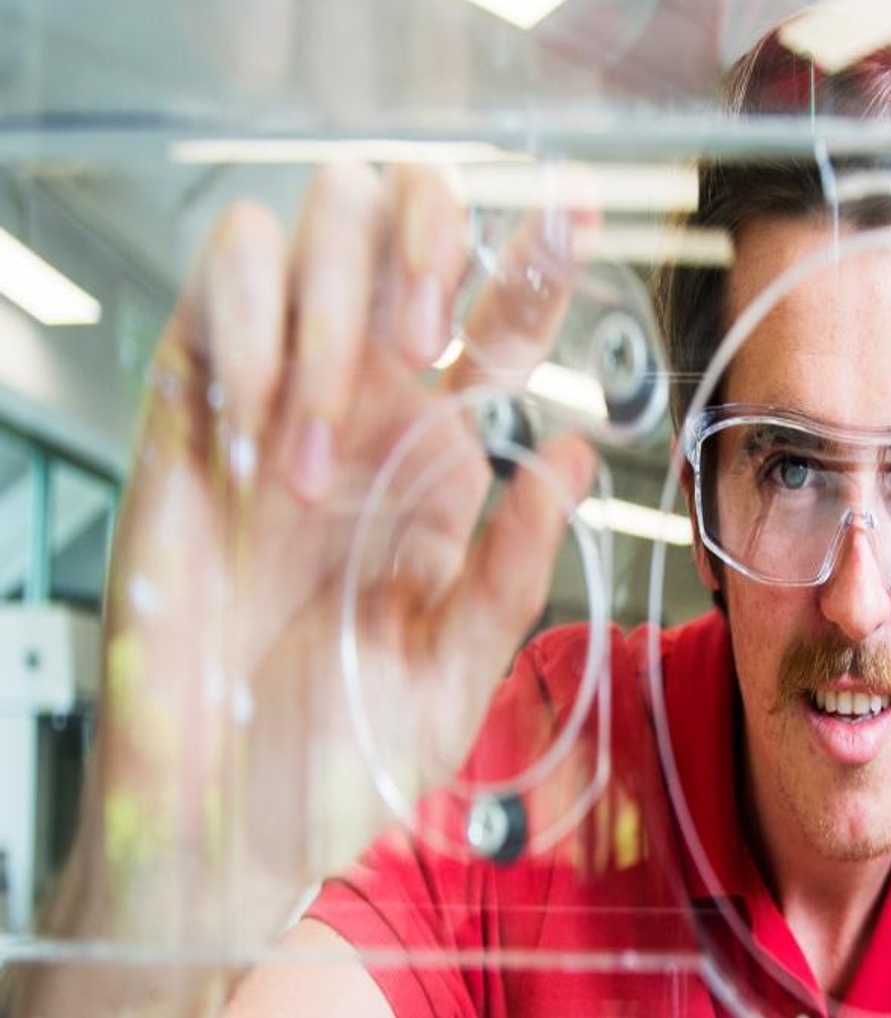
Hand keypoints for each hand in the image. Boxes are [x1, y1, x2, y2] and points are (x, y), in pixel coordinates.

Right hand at [83, 164, 596, 944]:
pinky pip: (212, 281)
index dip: (540, 255)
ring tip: (318, 452)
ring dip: (327, 304)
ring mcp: (275, 398)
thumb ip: (512, 566)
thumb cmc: (339, 749)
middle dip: (426, 237)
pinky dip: (243, 322)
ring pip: (306, 225)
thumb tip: (574, 455)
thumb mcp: (452, 673)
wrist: (216, 808)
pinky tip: (255, 425)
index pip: (502, 325)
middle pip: (400, 220)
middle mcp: (367, 410)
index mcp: (444, 460)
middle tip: (424, 338)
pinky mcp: (185, 406)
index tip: (579, 209)